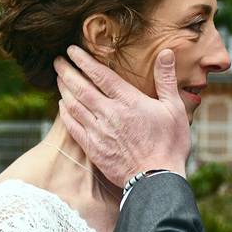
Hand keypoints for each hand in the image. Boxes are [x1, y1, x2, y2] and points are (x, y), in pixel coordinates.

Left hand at [53, 45, 190, 186]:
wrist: (157, 180)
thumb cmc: (170, 144)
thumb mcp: (174, 108)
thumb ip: (166, 79)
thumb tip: (166, 52)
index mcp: (128, 102)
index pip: (100, 75)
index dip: (84, 60)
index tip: (72, 50)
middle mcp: (109, 114)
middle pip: (81, 88)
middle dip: (67, 71)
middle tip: (57, 60)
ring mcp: (99, 132)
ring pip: (74, 105)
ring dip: (64, 89)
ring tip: (58, 78)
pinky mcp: (93, 148)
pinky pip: (73, 127)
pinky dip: (65, 113)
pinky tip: (62, 105)